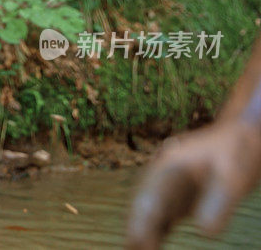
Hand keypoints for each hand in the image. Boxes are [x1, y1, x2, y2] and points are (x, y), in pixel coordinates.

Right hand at [126, 121, 260, 248]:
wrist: (242, 135)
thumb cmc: (238, 151)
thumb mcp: (233, 175)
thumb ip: (219, 202)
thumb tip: (206, 233)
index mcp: (168, 167)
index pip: (148, 198)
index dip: (140, 221)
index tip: (137, 241)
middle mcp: (162, 178)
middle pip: (143, 207)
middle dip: (136, 228)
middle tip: (132, 249)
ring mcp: (169, 189)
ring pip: (150, 214)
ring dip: (143, 232)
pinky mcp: (178, 199)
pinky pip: (161, 219)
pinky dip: (155, 232)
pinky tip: (150, 246)